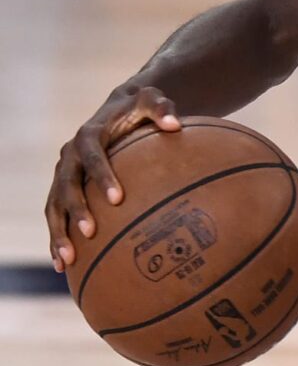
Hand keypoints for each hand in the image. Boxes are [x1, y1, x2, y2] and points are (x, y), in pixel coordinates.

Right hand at [45, 86, 179, 270]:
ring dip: (58, 232)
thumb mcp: (150, 99)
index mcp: (89, 135)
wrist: (117, 112)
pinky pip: (55, 217)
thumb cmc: (139, 108)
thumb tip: (176, 125)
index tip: (117, 198)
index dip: (102, 176)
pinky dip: (56, 240)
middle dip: (75, 209)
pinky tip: (64, 265)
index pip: (93, 156)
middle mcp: (70, 156)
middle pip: (66, 185)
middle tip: (90, 232)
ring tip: (69, 259)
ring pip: (54, 207)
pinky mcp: (62, 190)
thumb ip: (161, 108)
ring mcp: (63, 175)